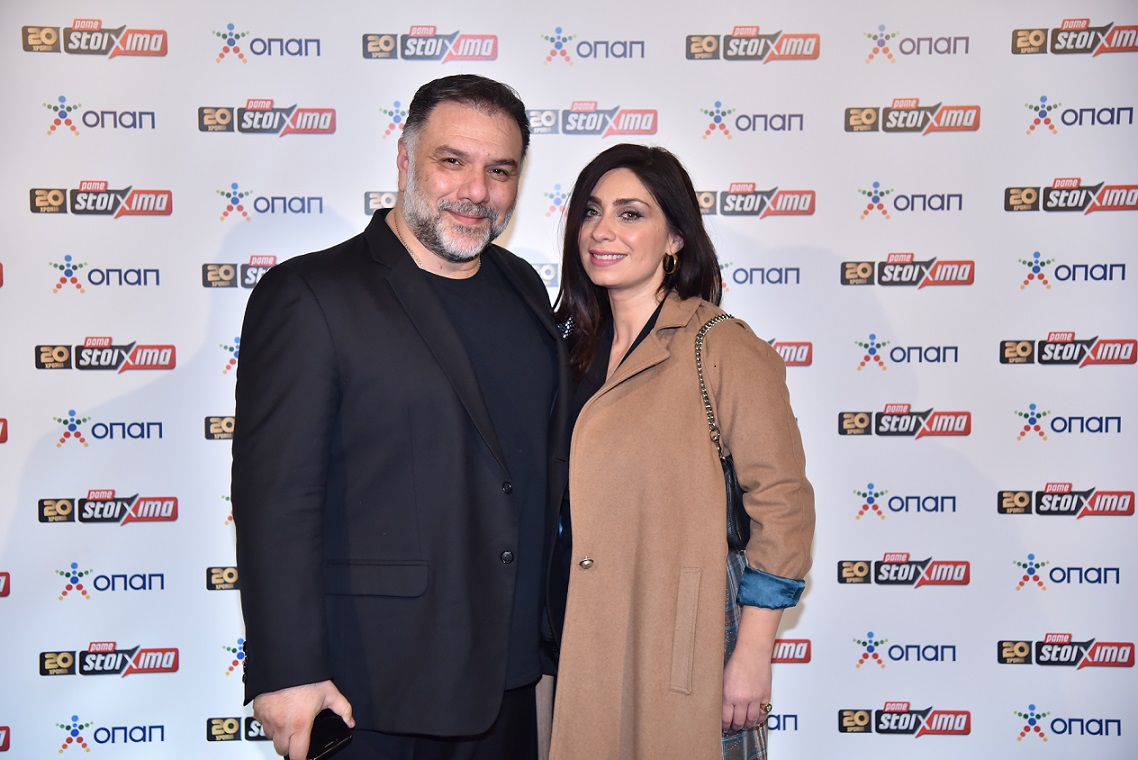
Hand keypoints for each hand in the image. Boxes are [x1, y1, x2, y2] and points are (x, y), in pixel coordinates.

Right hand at [253, 680, 353, 758]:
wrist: (285, 659)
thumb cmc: (305, 675)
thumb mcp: (329, 692)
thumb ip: (343, 709)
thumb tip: (350, 721)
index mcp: (299, 724)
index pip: (297, 756)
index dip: (302, 758)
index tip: (304, 756)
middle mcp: (281, 724)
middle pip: (282, 750)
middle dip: (290, 746)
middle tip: (298, 735)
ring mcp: (267, 718)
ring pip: (271, 737)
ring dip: (279, 734)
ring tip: (289, 720)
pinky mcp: (257, 710)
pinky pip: (262, 723)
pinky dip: (269, 722)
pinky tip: (279, 711)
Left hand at [722, 605, 780, 732]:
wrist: (752, 651)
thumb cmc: (736, 661)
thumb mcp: (723, 678)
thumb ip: (723, 694)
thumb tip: (721, 706)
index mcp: (729, 695)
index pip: (726, 718)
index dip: (725, 726)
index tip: (724, 727)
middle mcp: (742, 699)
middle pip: (739, 722)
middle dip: (736, 727)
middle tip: (734, 728)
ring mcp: (755, 698)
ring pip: (752, 720)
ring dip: (748, 725)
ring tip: (744, 725)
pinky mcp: (765, 695)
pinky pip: (764, 712)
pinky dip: (760, 718)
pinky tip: (756, 719)